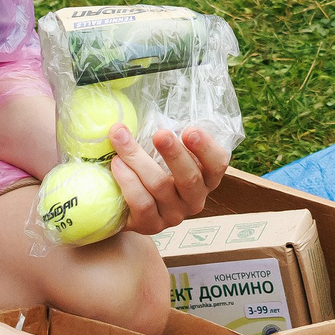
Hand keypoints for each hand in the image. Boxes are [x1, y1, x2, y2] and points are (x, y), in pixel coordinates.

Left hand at [109, 125, 229, 234]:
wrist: (125, 207)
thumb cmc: (149, 168)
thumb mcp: (162, 153)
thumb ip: (162, 136)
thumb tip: (142, 108)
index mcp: (205, 178)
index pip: (218, 164)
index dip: (206, 148)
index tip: (190, 130)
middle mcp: (194, 199)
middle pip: (189, 178)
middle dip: (174, 154)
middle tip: (160, 134)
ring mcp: (174, 215)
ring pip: (160, 186)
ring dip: (138, 159)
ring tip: (121, 138)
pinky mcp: (151, 226)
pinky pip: (142, 203)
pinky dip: (128, 181)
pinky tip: (116, 164)